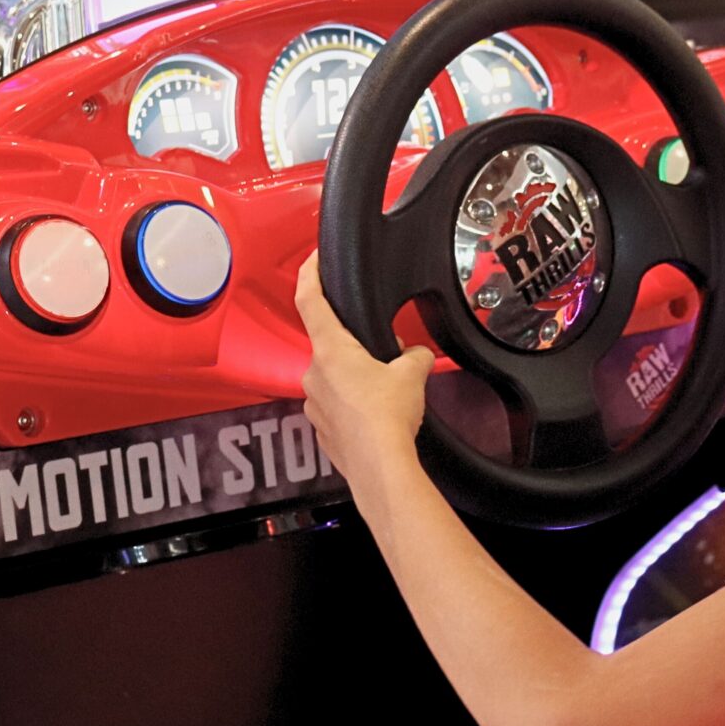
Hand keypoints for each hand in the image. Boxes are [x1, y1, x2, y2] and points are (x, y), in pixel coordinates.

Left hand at [294, 252, 436, 488]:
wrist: (380, 467)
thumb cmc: (388, 417)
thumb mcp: (412, 373)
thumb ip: (413, 354)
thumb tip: (415, 356)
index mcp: (331, 350)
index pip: (310, 300)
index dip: (309, 273)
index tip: (312, 259)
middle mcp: (314, 374)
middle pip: (332, 345)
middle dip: (358, 345)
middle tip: (387, 353)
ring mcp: (314, 403)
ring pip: (336, 378)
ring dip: (358, 379)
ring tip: (388, 392)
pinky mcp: (322, 428)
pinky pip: (338, 406)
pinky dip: (356, 406)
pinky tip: (378, 417)